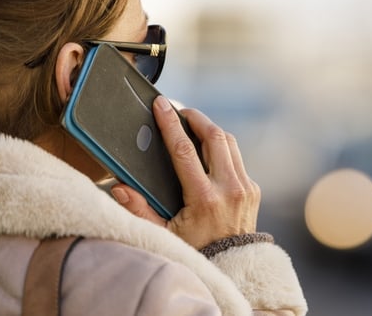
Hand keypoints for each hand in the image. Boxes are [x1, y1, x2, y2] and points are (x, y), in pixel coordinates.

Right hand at [111, 96, 260, 248]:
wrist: (233, 267)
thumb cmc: (196, 251)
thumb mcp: (164, 234)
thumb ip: (139, 210)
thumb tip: (118, 187)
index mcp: (204, 198)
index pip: (184, 150)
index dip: (170, 123)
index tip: (162, 105)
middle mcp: (229, 189)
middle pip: (214, 137)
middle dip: (196, 118)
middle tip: (180, 110)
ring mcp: (245, 188)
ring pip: (229, 143)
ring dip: (211, 129)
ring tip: (194, 124)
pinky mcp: (253, 190)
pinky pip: (237, 159)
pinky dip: (222, 148)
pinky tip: (209, 149)